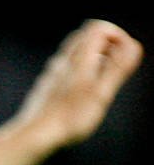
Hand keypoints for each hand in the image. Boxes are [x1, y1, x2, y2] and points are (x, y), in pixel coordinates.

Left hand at [13, 19, 142, 153]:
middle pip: (86, 36)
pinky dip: (78, 72)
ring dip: (92, 59)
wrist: (33, 137)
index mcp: (79, 59)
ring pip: (74, 53)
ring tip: (100, 81)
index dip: (116, 36)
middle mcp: (62, 62)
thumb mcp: (101, 93)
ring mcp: (51, 74)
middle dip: (105, 45)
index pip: (98, 28)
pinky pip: (64, 69)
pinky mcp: (44, 87)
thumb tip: (133, 46)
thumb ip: (118, 68)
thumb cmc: (68, 118)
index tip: (124, 55)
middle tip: (114, 66)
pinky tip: (81, 93)